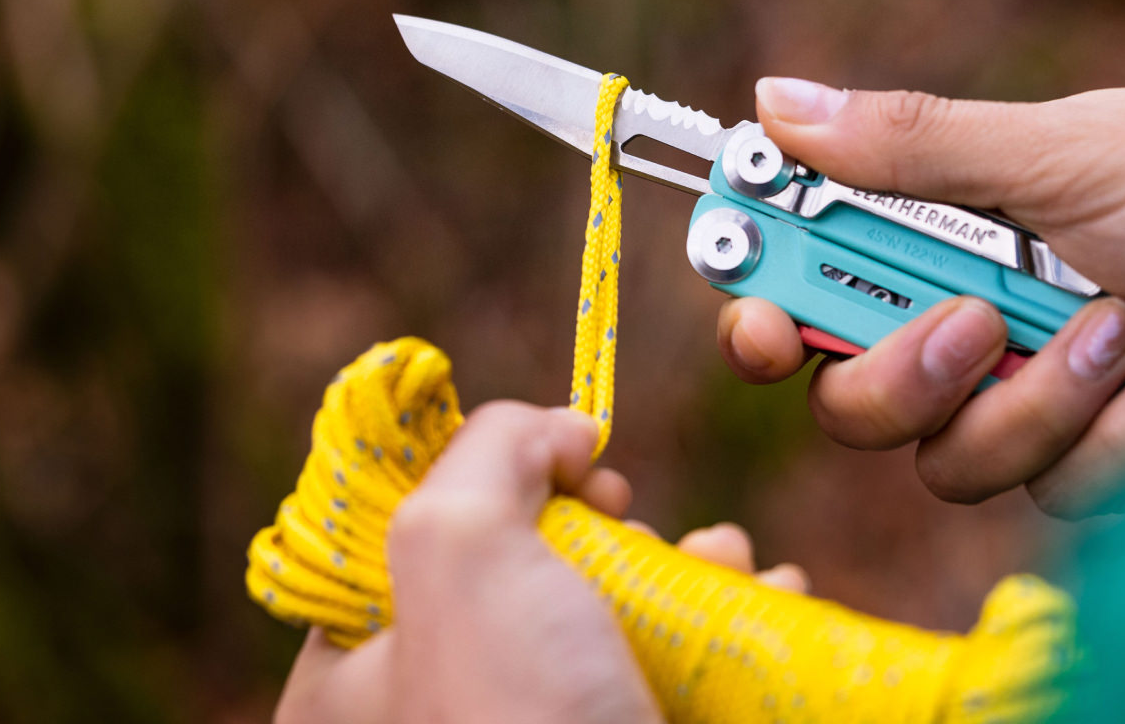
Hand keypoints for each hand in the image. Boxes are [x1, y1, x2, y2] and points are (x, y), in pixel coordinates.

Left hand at [273, 401, 808, 723]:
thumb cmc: (515, 718)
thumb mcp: (459, 545)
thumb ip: (488, 452)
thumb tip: (558, 430)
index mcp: (358, 677)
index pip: (408, 540)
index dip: (487, 480)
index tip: (559, 463)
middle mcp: (445, 710)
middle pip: (529, 570)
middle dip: (609, 526)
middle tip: (631, 522)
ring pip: (617, 619)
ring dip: (690, 565)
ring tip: (727, 556)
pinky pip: (678, 671)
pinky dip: (731, 624)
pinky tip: (766, 594)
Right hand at [719, 81, 1124, 516]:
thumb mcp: (1074, 156)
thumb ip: (920, 146)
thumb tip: (776, 102)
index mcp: (963, 227)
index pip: (821, 272)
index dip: (766, 301)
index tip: (757, 316)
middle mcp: (985, 321)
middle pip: (851, 397)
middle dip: (907, 373)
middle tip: (973, 327)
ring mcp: (1041, 403)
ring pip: (951, 462)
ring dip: (1047, 399)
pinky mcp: (1100, 470)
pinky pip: (1055, 495)